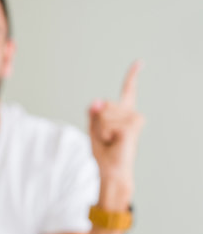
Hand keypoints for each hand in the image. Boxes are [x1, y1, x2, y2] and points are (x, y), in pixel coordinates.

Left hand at [88, 60, 144, 209]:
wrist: (112, 171)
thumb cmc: (104, 153)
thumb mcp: (93, 130)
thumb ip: (94, 113)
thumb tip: (97, 101)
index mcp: (122, 113)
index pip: (128, 90)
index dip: (132, 76)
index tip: (140, 62)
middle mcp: (130, 113)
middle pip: (103, 104)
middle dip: (97, 121)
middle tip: (105, 136)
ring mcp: (133, 119)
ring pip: (104, 114)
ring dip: (100, 129)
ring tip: (110, 140)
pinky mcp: (133, 126)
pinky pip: (108, 123)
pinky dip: (104, 133)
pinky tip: (114, 141)